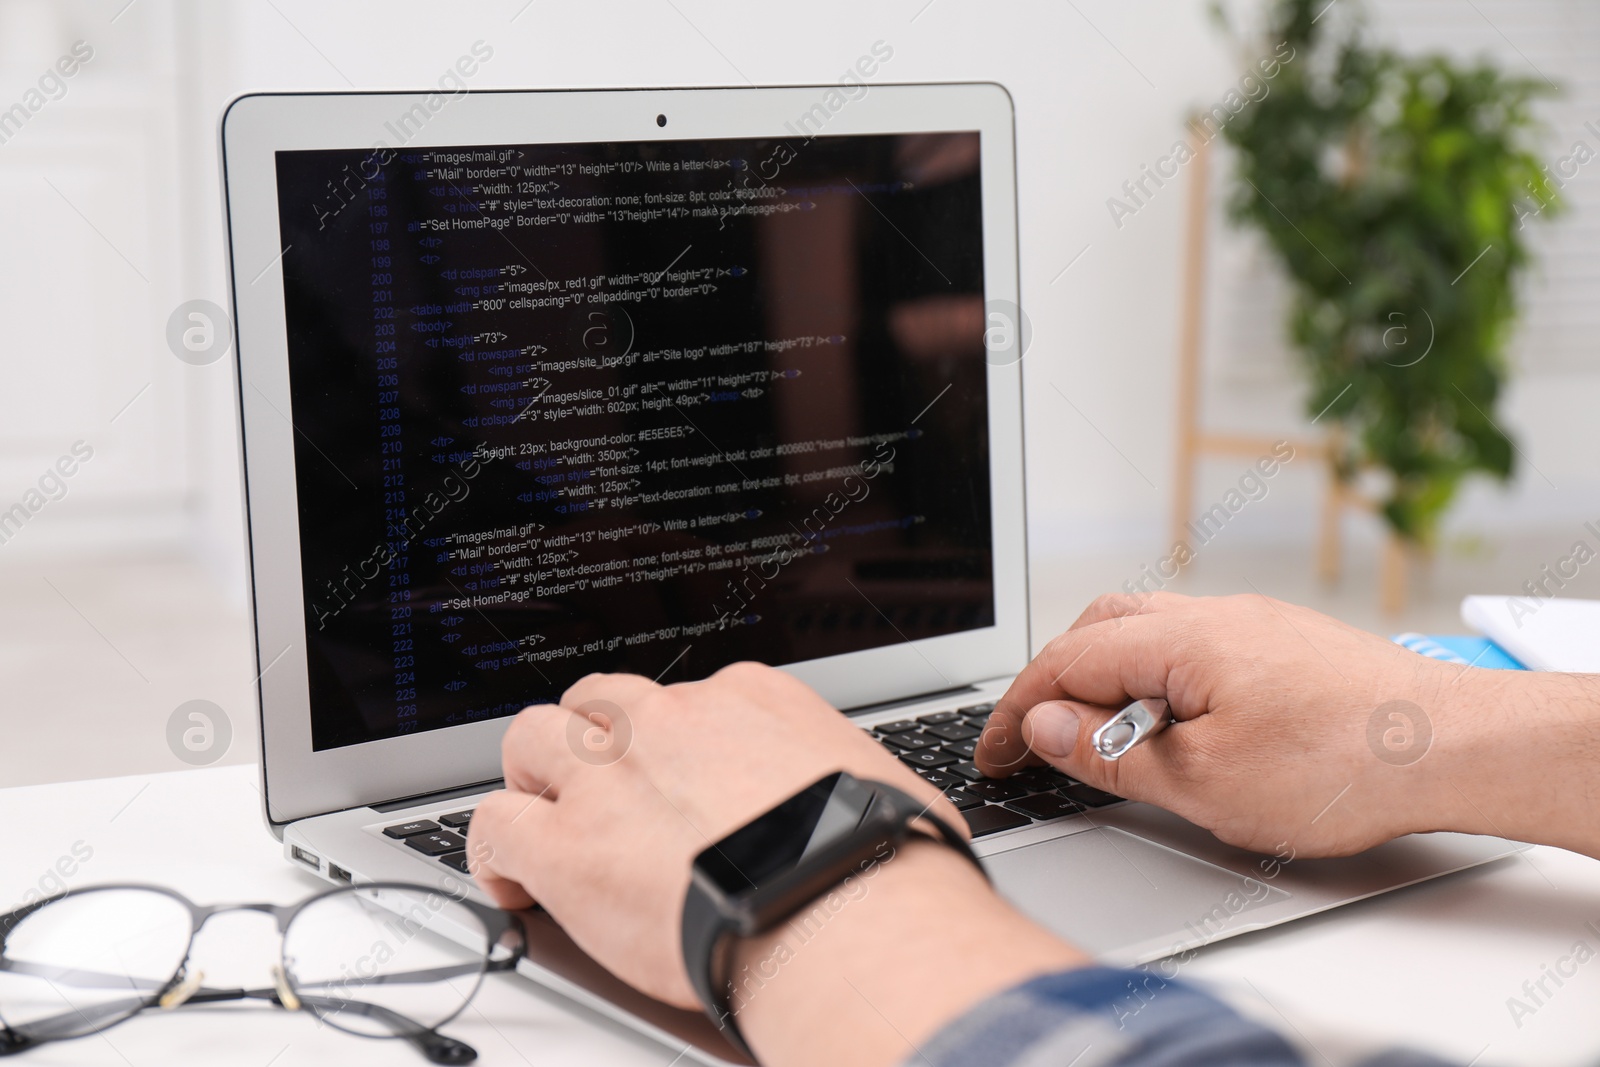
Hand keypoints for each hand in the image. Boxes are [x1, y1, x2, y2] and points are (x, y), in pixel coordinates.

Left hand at [466, 662, 960, 1009]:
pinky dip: (493, 853)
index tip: (679, 779)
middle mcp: (672, 722)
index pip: (689, 700)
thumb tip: (858, 804)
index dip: (673, 744)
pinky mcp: (569, 847)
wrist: (841, 911)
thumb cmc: (876, 859)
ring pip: (533, 737)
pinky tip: (511, 881)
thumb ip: (836, 780)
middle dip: (592, 738)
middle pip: (602, 701)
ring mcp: (613, 778)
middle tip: (599, 787)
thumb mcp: (876, 781)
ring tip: (540, 816)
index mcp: (750, 699)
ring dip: (533, 775)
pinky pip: (495, 826)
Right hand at [976, 591, 1599, 858]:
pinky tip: (1175, 723)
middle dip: (1054, 680)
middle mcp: (1211, 615)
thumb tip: (1048, 728)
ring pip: (1148, 630)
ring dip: (1107, 675)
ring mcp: (1251, 623)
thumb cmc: (1340, 765)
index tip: (996, 750)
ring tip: (1103, 736)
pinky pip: (1193, 642)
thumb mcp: (1201, 783)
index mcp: (1178, 640)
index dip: (1018, 709)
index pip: (1065, 661)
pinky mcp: (1283, 641)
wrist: (1449, 746)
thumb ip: (1111, 756)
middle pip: (1099, 627)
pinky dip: (1156, 676)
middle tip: (1037, 738)